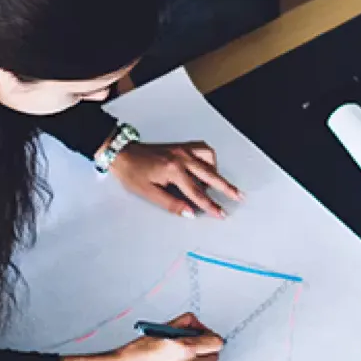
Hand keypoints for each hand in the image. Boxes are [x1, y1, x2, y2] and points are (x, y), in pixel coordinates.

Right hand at [60, 313, 223, 360]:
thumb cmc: (135, 354)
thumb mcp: (159, 331)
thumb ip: (183, 324)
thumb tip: (198, 325)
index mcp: (182, 348)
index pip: (215, 343)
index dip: (211, 338)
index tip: (207, 338)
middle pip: (214, 359)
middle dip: (206, 352)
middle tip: (195, 349)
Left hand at [109, 141, 242, 218]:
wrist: (123, 153)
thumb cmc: (132, 172)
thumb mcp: (148, 193)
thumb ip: (171, 204)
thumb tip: (190, 213)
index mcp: (173, 170)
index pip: (197, 193)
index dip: (210, 205)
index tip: (220, 213)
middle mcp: (181, 157)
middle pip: (210, 175)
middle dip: (225, 187)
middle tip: (237, 196)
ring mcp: (182, 150)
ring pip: (209, 158)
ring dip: (216, 171)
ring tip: (218, 184)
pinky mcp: (181, 146)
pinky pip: (202, 149)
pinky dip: (209, 158)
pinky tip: (208, 166)